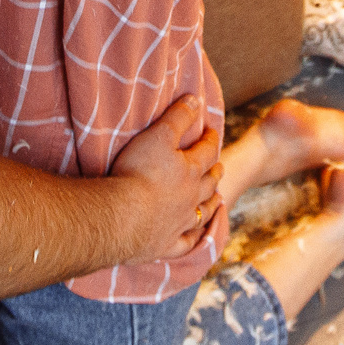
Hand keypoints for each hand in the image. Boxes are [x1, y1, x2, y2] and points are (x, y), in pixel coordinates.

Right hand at [109, 95, 225, 263]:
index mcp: (190, 171)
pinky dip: (196, 238)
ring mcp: (181, 223)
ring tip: (218, 200)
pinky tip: (199, 237)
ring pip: (203, 212)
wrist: (123, 218)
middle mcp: (191, 198)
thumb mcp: (158, 136)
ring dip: (211, 204)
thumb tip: (196, 99)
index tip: (213, 132)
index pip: (207, 151)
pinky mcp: (167, 245)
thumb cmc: (138, 173)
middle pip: (209, 183)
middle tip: (219, 166)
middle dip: (215, 172)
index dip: (210, 140)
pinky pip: (187, 242)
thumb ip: (178, 117)